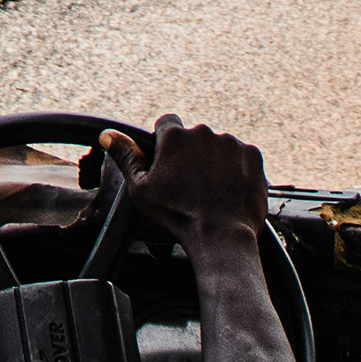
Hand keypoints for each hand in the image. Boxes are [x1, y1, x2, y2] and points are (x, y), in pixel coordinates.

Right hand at [97, 115, 271, 248]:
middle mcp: (203, 132)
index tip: (169, 165)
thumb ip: (126, 157)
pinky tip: (229, 190)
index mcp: (174, 136)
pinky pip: (241, 156)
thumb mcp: (141, 190)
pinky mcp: (252, 156)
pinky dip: (236, 169)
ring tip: (211, 191)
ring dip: (214, 161)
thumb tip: (107, 134)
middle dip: (191, 154)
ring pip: (217, 146)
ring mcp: (230, 143)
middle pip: (193, 137)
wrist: (222, 236)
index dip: (165, 144)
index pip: (166, 124)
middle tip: (190, 185)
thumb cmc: (177, 216)